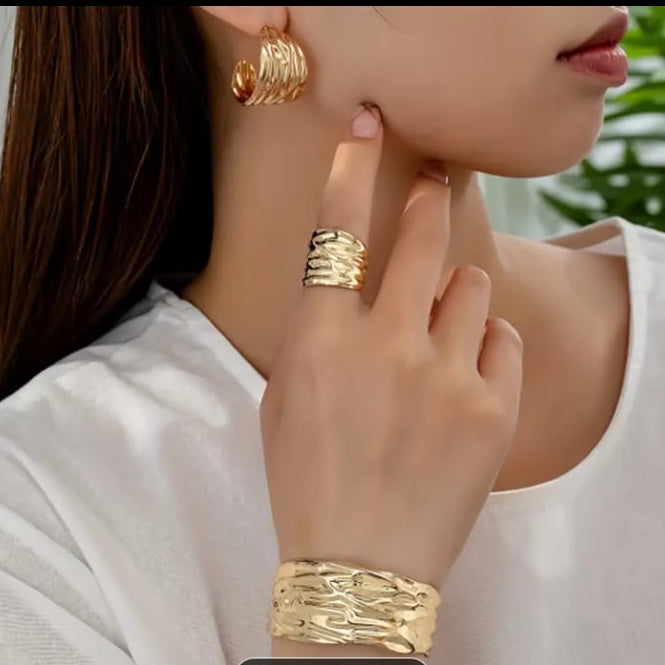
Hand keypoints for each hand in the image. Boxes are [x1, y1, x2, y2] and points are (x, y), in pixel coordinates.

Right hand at [259, 105, 523, 590]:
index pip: (336, 232)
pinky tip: (464, 378)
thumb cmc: (310, 480)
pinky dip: (485, 345)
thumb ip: (319, 333)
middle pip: (423, 237)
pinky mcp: (493, 409)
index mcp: (320, 341)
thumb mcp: (285, 399)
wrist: (362, 564)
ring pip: (471, 286)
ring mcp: (445, 376)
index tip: (368, 127)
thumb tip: (358, 284)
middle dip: (430, 198)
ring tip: (439, 332)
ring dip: (454, 295)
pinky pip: (501, 339)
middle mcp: (384, 346)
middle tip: (437, 180)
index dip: (351, 170)